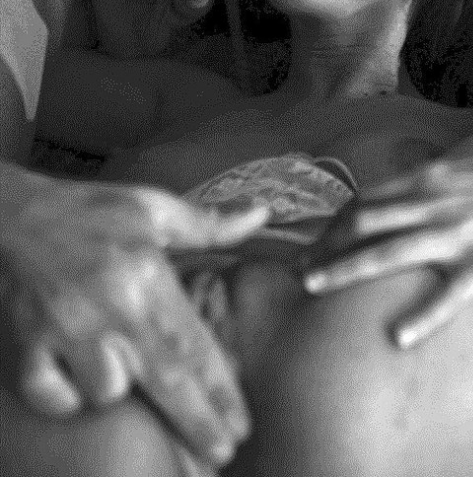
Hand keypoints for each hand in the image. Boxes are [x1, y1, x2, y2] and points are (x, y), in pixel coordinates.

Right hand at [0, 169, 268, 466]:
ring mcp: (68, 330)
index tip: (241, 423)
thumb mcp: (154, 208)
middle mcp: (112, 308)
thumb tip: (261, 214)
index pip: (194, 345)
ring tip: (123, 369)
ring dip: (117, 389)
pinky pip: (53, 396)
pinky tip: (77, 380)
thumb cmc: (91, 211)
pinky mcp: (29, 344)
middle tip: (223, 451)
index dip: (221, 390)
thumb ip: (209, 223)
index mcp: (148, 275)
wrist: (19, 213)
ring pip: (106, 392)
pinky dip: (65, 397)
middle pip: (164, 381)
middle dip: (197, 422)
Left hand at [304, 146, 472, 347]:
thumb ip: (429, 181)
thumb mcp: (467, 169)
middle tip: (296, 270)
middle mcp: (438, 202)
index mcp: (432, 178)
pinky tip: (397, 337)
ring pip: (389, 252)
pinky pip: (447, 295)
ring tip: (313, 287)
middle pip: (363, 222)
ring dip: (344, 269)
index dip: (331, 222)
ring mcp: (462, 233)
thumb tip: (395, 193)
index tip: (311, 242)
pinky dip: (420, 317)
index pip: (365, 198)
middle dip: (323, 245)